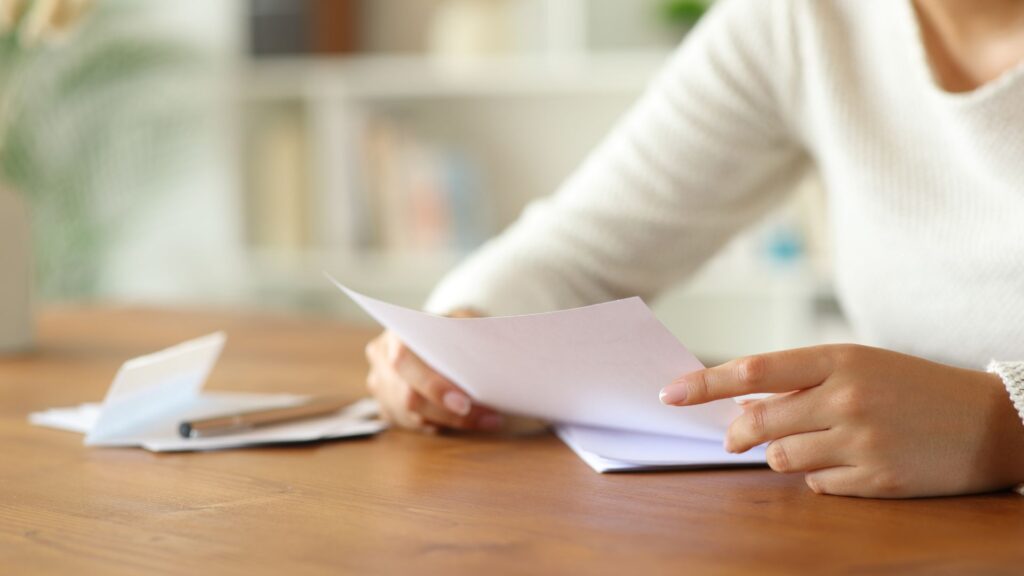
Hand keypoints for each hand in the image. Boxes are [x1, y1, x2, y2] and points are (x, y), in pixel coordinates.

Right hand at [365, 321, 502, 433]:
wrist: (437, 335)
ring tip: (488, 419)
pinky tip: (470, 421)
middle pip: (408, 397)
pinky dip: (444, 425)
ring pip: (412, 417)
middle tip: (488, 416)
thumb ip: (469, 334)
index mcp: (395, 335)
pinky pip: (414, 425)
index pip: (405, 362)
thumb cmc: (451, 327)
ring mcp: (381, 387)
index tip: (465, 402)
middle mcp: (381, 361)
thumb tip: (486, 358)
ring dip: (453, 422)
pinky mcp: (388, 407)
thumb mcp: (462, 319)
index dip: (433, 386)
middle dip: (450, 413)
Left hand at [659, 344, 1023, 497]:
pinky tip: (846, 462)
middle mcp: (847, 398)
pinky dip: (818, 476)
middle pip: (760, 422)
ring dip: (782, 454)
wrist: (990, 422)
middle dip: (739, 433)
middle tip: (734, 437)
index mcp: (839, 359)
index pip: (754, 370)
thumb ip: (799, 382)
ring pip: (782, 458)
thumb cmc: (911, 386)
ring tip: (812, 443)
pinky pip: (816, 484)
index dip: (705, 383)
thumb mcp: (858, 365)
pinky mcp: (876, 480)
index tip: (670, 392)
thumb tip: (740, 409)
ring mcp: (862, 442)